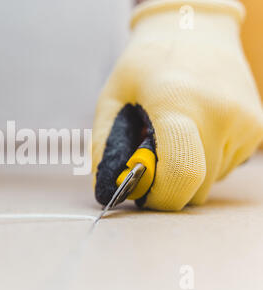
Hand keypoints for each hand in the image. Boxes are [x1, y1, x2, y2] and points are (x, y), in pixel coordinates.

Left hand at [93, 0, 262, 210]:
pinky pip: (227, 166)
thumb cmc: (146, 65)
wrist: (193, 30)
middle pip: (196, 188)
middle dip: (170, 187)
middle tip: (153, 161)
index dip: (160, 196)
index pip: (181, 175)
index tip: (143, 191)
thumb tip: (106, 191)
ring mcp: (244, 122)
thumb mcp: (112, 97)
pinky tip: (195, 130)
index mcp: (178, 103)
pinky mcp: (257, 127)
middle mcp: (220, 114)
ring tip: (174, 136)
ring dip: (189, 172)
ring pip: (212, 181)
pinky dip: (207, 160)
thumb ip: (105, 146)